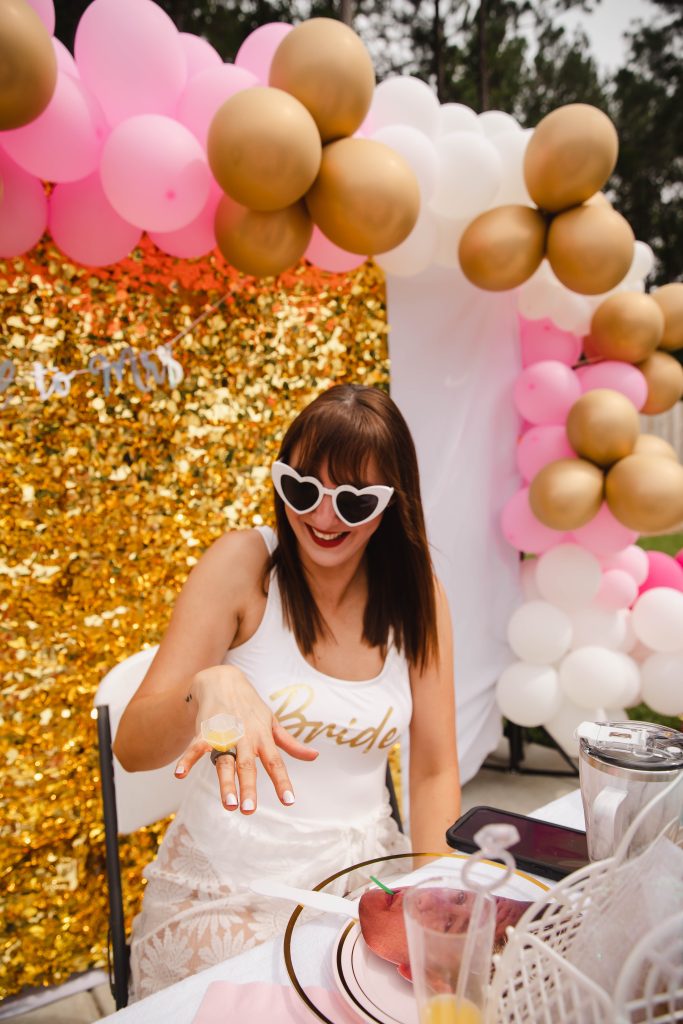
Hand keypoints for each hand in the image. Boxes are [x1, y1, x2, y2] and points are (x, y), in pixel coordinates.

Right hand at [173, 664, 317, 813]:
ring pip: (225, 761)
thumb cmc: (250, 706)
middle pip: (248, 765)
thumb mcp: (273, 722)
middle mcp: (245, 737)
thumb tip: (314, 757)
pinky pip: (196, 747)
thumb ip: (290, 744)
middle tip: (250, 810)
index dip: (282, 782)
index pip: (275, 762)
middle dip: (249, 787)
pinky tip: (180, 774)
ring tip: (228, 804)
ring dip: (225, 783)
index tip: (289, 802)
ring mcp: (224, 734)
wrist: (223, 681)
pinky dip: (188, 759)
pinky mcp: (205, 731)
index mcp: (262, 737)